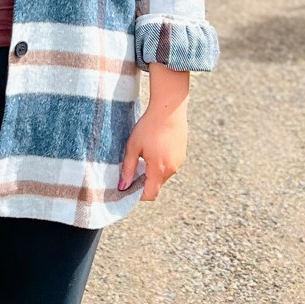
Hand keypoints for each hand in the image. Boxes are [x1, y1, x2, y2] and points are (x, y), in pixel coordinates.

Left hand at [118, 66, 189, 201]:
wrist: (169, 108)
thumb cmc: (148, 126)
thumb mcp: (133, 147)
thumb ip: (127, 169)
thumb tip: (122, 186)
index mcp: (159, 169)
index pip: (150, 194)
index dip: (138, 195)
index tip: (127, 187)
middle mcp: (172, 169)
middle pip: (156, 185)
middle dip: (144, 182)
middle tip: (131, 168)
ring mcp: (179, 162)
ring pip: (163, 175)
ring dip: (152, 171)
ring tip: (143, 155)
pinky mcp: (182, 154)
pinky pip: (169, 165)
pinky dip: (160, 163)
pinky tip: (154, 148)